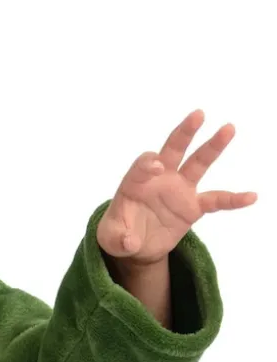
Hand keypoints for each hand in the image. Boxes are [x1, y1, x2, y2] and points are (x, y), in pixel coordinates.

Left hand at [96, 110, 256, 264]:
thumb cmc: (118, 234)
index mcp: (135, 182)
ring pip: (198, 164)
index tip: (157, 166)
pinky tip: (251, 197)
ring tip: (228, 129)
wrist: (136, 246)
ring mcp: (178, 189)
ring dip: (212, 147)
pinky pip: (216, 200)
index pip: (142, 165)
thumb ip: (117, 239)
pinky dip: (232, 200)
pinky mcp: (192, 205)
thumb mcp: (110, 238)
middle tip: (197, 115)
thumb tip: (129, 242)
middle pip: (173, 150)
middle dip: (184, 132)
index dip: (148, 164)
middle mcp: (160, 179)